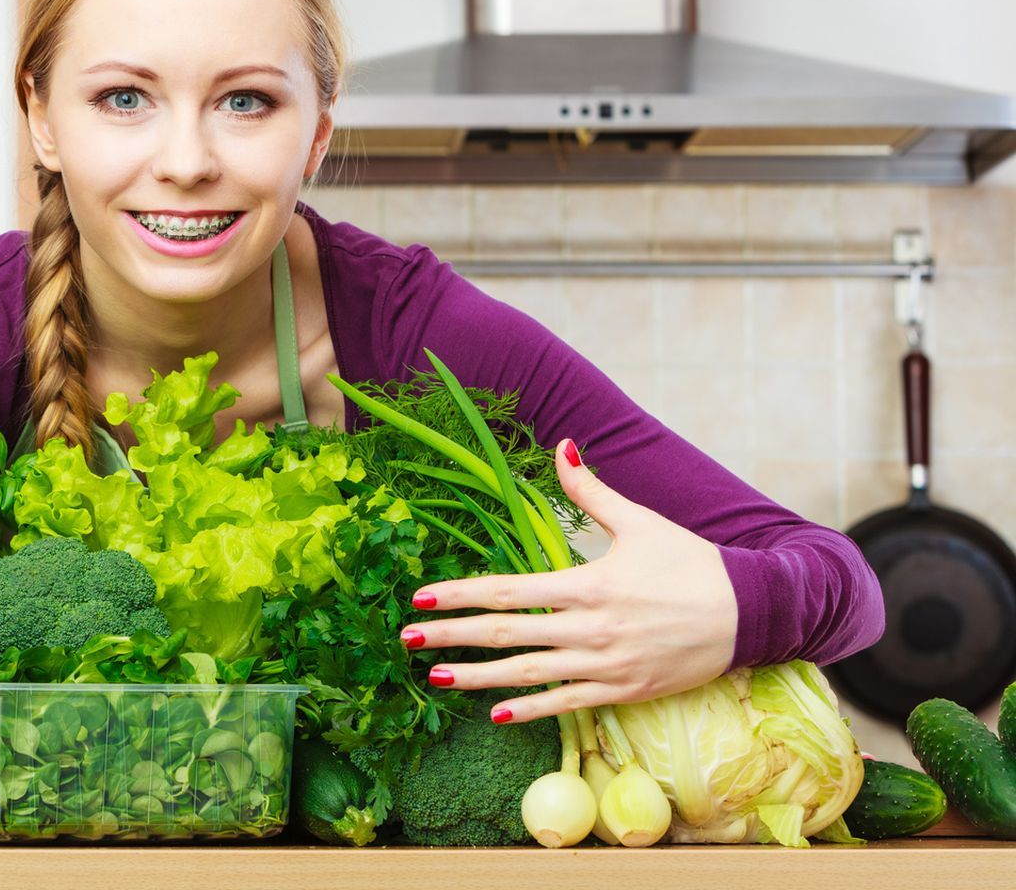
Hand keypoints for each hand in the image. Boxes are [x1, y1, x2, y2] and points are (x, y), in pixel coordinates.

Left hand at [403, 439, 738, 723]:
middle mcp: (589, 628)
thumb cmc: (693, 564)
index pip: (508, 591)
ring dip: (478, 678)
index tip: (422, 596)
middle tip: (408, 639)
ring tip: (436, 678)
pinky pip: (566, 704)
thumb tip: (562, 444)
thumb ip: (591, 490)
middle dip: (452, 636)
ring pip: (528, 675)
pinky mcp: (622, 691)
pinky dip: (530, 711)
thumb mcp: (641, 521)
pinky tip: (495, 715)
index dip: (461, 594)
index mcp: (587, 584)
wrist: (751, 614)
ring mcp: (605, 665)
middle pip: (506, 634)